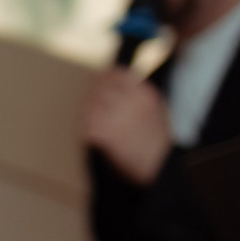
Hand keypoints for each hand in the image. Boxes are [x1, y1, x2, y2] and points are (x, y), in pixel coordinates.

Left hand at [80, 69, 171, 185]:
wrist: (156, 167)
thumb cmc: (156, 143)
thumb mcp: (156, 109)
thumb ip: (138, 94)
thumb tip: (120, 81)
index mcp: (142, 93)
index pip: (115, 73)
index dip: (105, 77)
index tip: (100, 80)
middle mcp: (127, 101)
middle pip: (97, 86)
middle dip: (93, 93)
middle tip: (92, 102)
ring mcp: (111, 116)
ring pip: (87, 104)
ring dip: (87, 110)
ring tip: (94, 119)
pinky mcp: (99, 133)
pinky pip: (83, 123)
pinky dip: (84, 127)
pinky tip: (92, 133)